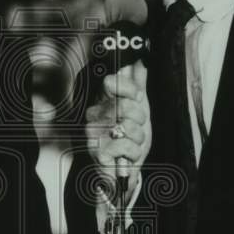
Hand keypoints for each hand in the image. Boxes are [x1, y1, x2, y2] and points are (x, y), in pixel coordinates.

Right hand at [84, 61, 150, 201]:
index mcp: (102, 101)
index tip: (137, 99)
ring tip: (132, 144)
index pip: (113, 82)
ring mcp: (93, 133)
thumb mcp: (137, 109)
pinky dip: (133, 152)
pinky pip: (125, 145)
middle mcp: (94, 115)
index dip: (130, 90)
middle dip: (140, 120)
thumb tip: (140, 61)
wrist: (122, 172)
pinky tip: (128, 156)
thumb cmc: (128, 139)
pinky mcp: (97, 151)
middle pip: (126, 105)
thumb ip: (137, 84)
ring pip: (129, 126)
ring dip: (139, 139)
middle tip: (136, 129)